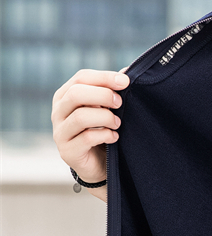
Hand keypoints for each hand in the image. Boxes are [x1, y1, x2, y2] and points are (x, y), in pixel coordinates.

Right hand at [52, 68, 129, 200]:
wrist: (98, 165)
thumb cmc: (103, 131)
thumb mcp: (107, 109)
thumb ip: (112, 91)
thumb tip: (128, 71)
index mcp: (66, 96)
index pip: (81, 77)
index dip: (104, 77)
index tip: (125, 81)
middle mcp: (58, 111)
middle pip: (76, 94)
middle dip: (103, 95)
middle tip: (120, 103)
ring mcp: (60, 132)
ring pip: (81, 116)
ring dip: (105, 118)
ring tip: (118, 124)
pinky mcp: (68, 151)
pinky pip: (87, 138)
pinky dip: (105, 135)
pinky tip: (114, 137)